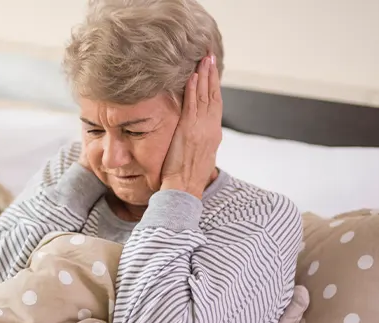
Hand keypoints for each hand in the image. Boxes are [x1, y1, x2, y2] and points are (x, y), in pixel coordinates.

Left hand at [160, 52, 222, 198]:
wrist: (184, 189)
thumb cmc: (186, 177)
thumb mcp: (197, 155)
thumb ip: (197, 140)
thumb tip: (193, 134)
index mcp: (213, 134)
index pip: (215, 104)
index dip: (214, 86)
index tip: (212, 70)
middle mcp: (210, 129)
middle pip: (213, 95)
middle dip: (212, 74)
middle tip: (210, 55)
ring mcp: (201, 129)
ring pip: (204, 97)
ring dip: (204, 76)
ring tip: (203, 59)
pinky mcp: (189, 131)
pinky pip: (192, 106)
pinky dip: (193, 90)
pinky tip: (192, 77)